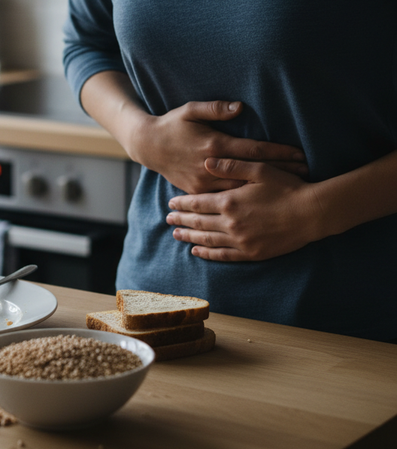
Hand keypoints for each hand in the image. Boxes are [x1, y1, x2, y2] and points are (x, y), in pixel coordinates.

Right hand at [120, 101, 307, 193]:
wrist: (148, 147)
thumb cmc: (172, 125)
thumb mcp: (190, 110)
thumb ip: (216, 108)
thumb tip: (240, 106)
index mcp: (214, 145)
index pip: (254, 150)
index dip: (279, 153)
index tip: (301, 154)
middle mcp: (211, 167)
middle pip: (253, 172)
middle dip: (281, 172)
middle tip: (306, 172)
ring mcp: (204, 182)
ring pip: (242, 188)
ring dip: (267, 188)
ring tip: (291, 187)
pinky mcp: (197, 191)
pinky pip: (225, 197)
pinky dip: (246, 197)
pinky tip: (263, 199)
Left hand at [165, 158, 323, 261]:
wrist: (313, 214)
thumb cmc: (288, 187)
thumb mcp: (259, 170)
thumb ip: (231, 166)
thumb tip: (206, 162)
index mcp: (229, 202)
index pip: (197, 203)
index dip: (182, 203)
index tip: (171, 202)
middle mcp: (230, 223)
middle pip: (198, 222)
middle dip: (181, 219)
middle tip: (167, 219)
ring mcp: (239, 240)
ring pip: (206, 240)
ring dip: (189, 237)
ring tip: (176, 234)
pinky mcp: (250, 253)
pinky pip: (222, 255)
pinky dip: (207, 253)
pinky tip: (196, 251)